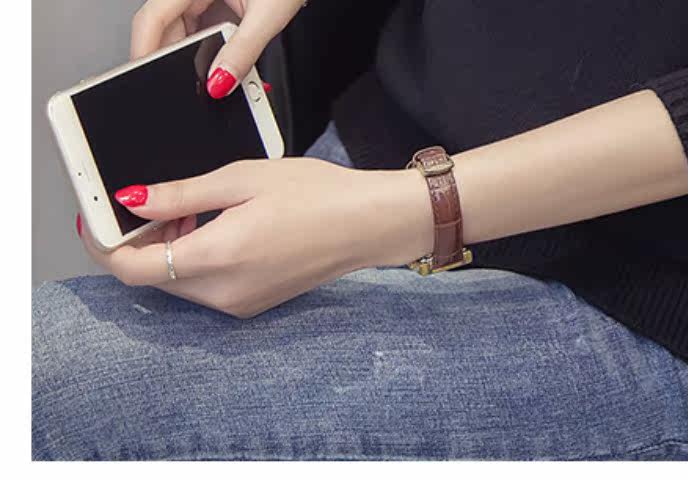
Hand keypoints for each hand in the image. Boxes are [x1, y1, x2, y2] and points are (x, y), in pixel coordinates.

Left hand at [79, 158, 432, 317]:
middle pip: (151, 275)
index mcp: (217, 258)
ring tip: (194, 209)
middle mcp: (224, 293)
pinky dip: (195, 260)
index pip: (131, 267)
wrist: (369, 224)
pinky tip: (219, 228)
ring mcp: (239, 304)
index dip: (104, 243)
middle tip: (155, 200)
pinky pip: (204, 287)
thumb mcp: (241, 178)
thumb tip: (132, 200)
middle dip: (140, 240)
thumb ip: (180, 194)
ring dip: (169, 249)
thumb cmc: (317, 195)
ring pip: (177, 282)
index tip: (98, 216)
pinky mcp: (252, 304)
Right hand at [131, 0, 303, 97]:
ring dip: (190, 49)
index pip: (152, 17)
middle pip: (162, 23)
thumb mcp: (269, 16)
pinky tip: (217, 54)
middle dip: (173, 56)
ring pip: (178, 24)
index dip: (144, 49)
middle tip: (188, 83)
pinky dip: (203, 40)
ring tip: (208, 69)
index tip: (144, 75)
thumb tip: (219, 82)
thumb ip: (244, 51)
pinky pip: (195, 20)